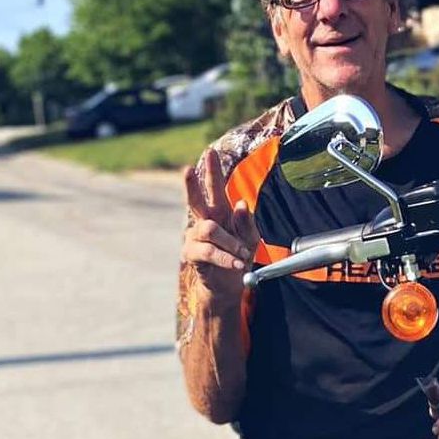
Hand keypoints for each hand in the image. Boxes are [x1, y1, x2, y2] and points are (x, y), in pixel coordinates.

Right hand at [181, 149, 260, 302]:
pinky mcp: (192, 254)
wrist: (230, 287)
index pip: (215, 189)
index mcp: (220, 213)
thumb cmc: (239, 258)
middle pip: (197, 200)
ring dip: (230, 242)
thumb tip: (240, 204)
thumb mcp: (251, 240)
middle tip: (188, 169)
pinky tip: (238, 263)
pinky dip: (226, 258)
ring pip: (210, 229)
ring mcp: (196, 237)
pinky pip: (209, 252)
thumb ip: (247, 223)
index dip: (213, 171)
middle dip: (192, 184)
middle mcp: (205, 221)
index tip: (210, 152)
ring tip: (242, 254)